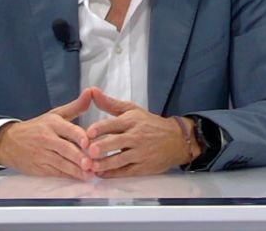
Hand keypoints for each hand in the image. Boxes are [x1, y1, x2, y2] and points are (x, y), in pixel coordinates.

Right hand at [0, 88, 94, 179]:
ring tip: (89, 174)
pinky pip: (55, 173)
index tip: (88, 143)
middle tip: (91, 164)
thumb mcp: (55, 114)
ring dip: (75, 170)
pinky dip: (67, 176)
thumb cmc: (37, 127)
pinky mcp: (38, 168)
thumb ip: (75, 106)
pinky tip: (78, 177)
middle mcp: (46, 138)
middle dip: (78, 157)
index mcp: (52, 123)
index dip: (78, 136)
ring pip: (61, 163)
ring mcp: (41, 154)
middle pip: (64, 148)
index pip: (67, 129)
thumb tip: (91, 92)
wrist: (8, 142)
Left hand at [84, 89, 198, 177]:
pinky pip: (125, 172)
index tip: (89, 132)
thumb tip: (92, 91)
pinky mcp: (143, 167)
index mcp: (132, 121)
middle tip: (89, 151)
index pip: (114, 124)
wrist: (177, 140)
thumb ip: (109, 103)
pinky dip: (112, 174)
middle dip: (102, 147)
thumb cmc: (150, 124)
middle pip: (117, 142)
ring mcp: (140, 153)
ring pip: (120, 160)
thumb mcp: (132, 110)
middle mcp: (136, 136)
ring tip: (90, 166)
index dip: (101, 128)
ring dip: (104, 164)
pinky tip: (100, 173)